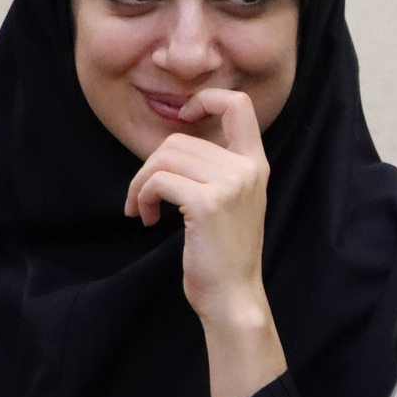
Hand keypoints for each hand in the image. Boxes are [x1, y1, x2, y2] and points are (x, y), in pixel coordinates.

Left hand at [125, 89, 270, 323]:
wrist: (233, 296)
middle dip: (149, 168)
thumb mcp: (232, 203)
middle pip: (179, 140)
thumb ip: (217, 169)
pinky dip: (143, 197)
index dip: (206, 100)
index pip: (238, 105)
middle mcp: (247, 169)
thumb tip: (173, 145)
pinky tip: (146, 218)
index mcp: (255, 164)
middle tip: (142, 198)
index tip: (184, 118)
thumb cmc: (224, 254)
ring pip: (164, 158)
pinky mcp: (208, 202)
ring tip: (143, 209)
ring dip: (141, 184)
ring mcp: (230, 184)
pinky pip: (159, 181)